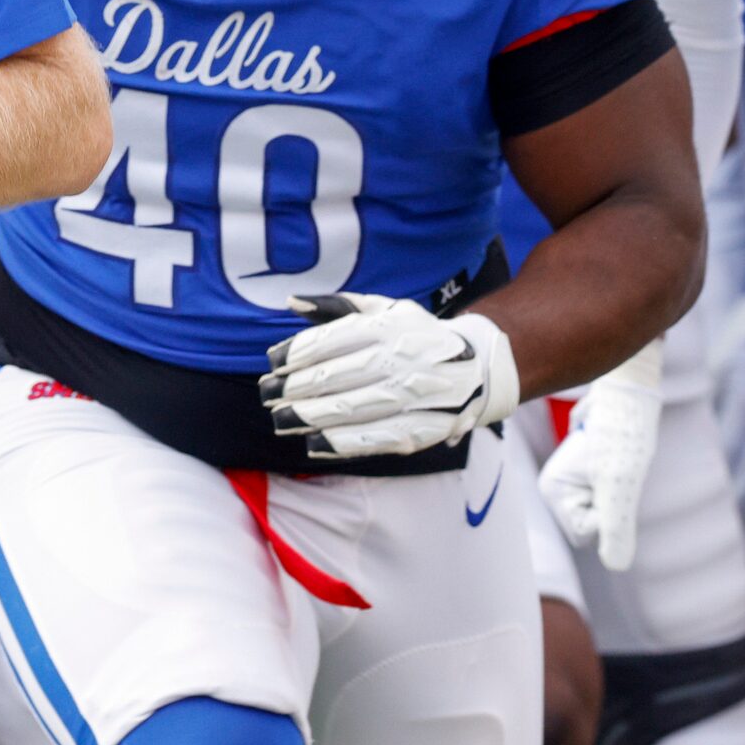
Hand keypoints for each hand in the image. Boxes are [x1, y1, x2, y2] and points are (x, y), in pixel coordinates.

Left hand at [259, 294, 519, 458]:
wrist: (478, 368)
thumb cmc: (416, 335)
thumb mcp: (384, 309)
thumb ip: (335, 306)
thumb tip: (289, 301)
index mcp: (389, 327)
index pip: (332, 340)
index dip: (296, 353)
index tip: (271, 363)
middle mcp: (401, 360)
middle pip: (337, 376)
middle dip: (295, 388)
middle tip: (267, 394)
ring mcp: (412, 396)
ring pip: (351, 409)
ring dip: (310, 417)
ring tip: (280, 420)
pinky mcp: (421, 429)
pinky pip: (375, 438)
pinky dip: (341, 444)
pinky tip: (313, 444)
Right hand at [538, 339, 664, 571]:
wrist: (632, 395)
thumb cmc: (623, 436)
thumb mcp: (621, 485)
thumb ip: (615, 526)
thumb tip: (616, 566)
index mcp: (552, 490)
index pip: (585, 532)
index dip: (606, 513)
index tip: (608, 478)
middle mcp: (557, 487)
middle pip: (593, 526)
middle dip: (612, 504)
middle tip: (615, 469)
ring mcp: (573, 480)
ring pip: (604, 512)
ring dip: (619, 492)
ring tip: (618, 462)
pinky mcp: (590, 473)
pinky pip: (610, 497)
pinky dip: (622, 483)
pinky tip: (619, 460)